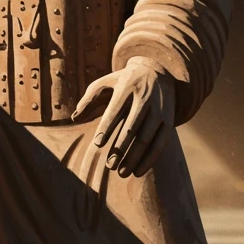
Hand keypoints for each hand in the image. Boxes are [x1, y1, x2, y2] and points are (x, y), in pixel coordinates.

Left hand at [72, 59, 174, 176]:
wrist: (158, 70)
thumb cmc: (124, 82)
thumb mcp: (105, 83)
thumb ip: (88, 99)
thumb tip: (73, 118)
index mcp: (126, 87)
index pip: (115, 110)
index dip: (107, 127)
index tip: (97, 144)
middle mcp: (144, 98)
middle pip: (132, 126)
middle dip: (120, 148)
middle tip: (109, 166)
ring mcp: (159, 109)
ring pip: (147, 137)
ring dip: (134, 157)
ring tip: (121, 172)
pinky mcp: (169, 119)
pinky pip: (161, 142)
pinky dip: (150, 159)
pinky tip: (138, 171)